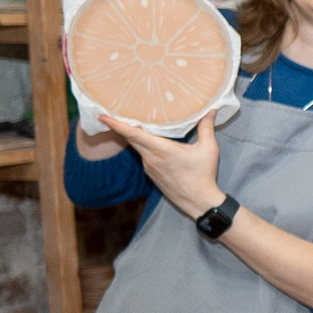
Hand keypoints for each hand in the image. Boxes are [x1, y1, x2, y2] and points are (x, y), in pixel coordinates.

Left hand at [100, 110, 222, 218]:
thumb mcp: (208, 149)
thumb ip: (206, 127)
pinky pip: (142, 156)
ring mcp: (149, 167)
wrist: (199, 202)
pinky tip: (149, 142)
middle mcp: (151, 158)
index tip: (102, 116)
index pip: (133, 134)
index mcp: (161, 149)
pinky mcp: (151, 174)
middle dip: (121, 125)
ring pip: (136, 147)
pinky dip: (142, 146)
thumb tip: (210, 110)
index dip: (116, 124)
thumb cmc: (204, 175)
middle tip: (115, 112)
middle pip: (130, 138)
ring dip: (134, 136)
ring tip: (134, 123)